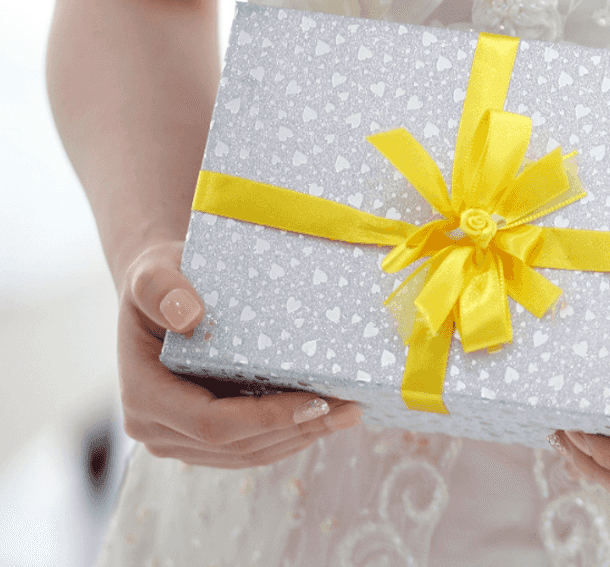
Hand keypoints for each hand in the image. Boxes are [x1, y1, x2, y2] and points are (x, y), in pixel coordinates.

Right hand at [117, 240, 362, 467]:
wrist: (162, 295)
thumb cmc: (162, 279)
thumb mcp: (153, 271)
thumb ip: (161, 288)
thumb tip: (190, 315)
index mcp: (142, 396)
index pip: (212, 424)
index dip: (267, 418)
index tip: (317, 401)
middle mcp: (154, 429)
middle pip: (237, 446)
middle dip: (298, 429)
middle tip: (352, 408)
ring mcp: (179, 441)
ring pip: (249, 454)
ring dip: (302, 437)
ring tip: (349, 412)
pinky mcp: (201, 443)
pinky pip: (251, 448)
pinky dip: (290, 435)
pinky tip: (324, 416)